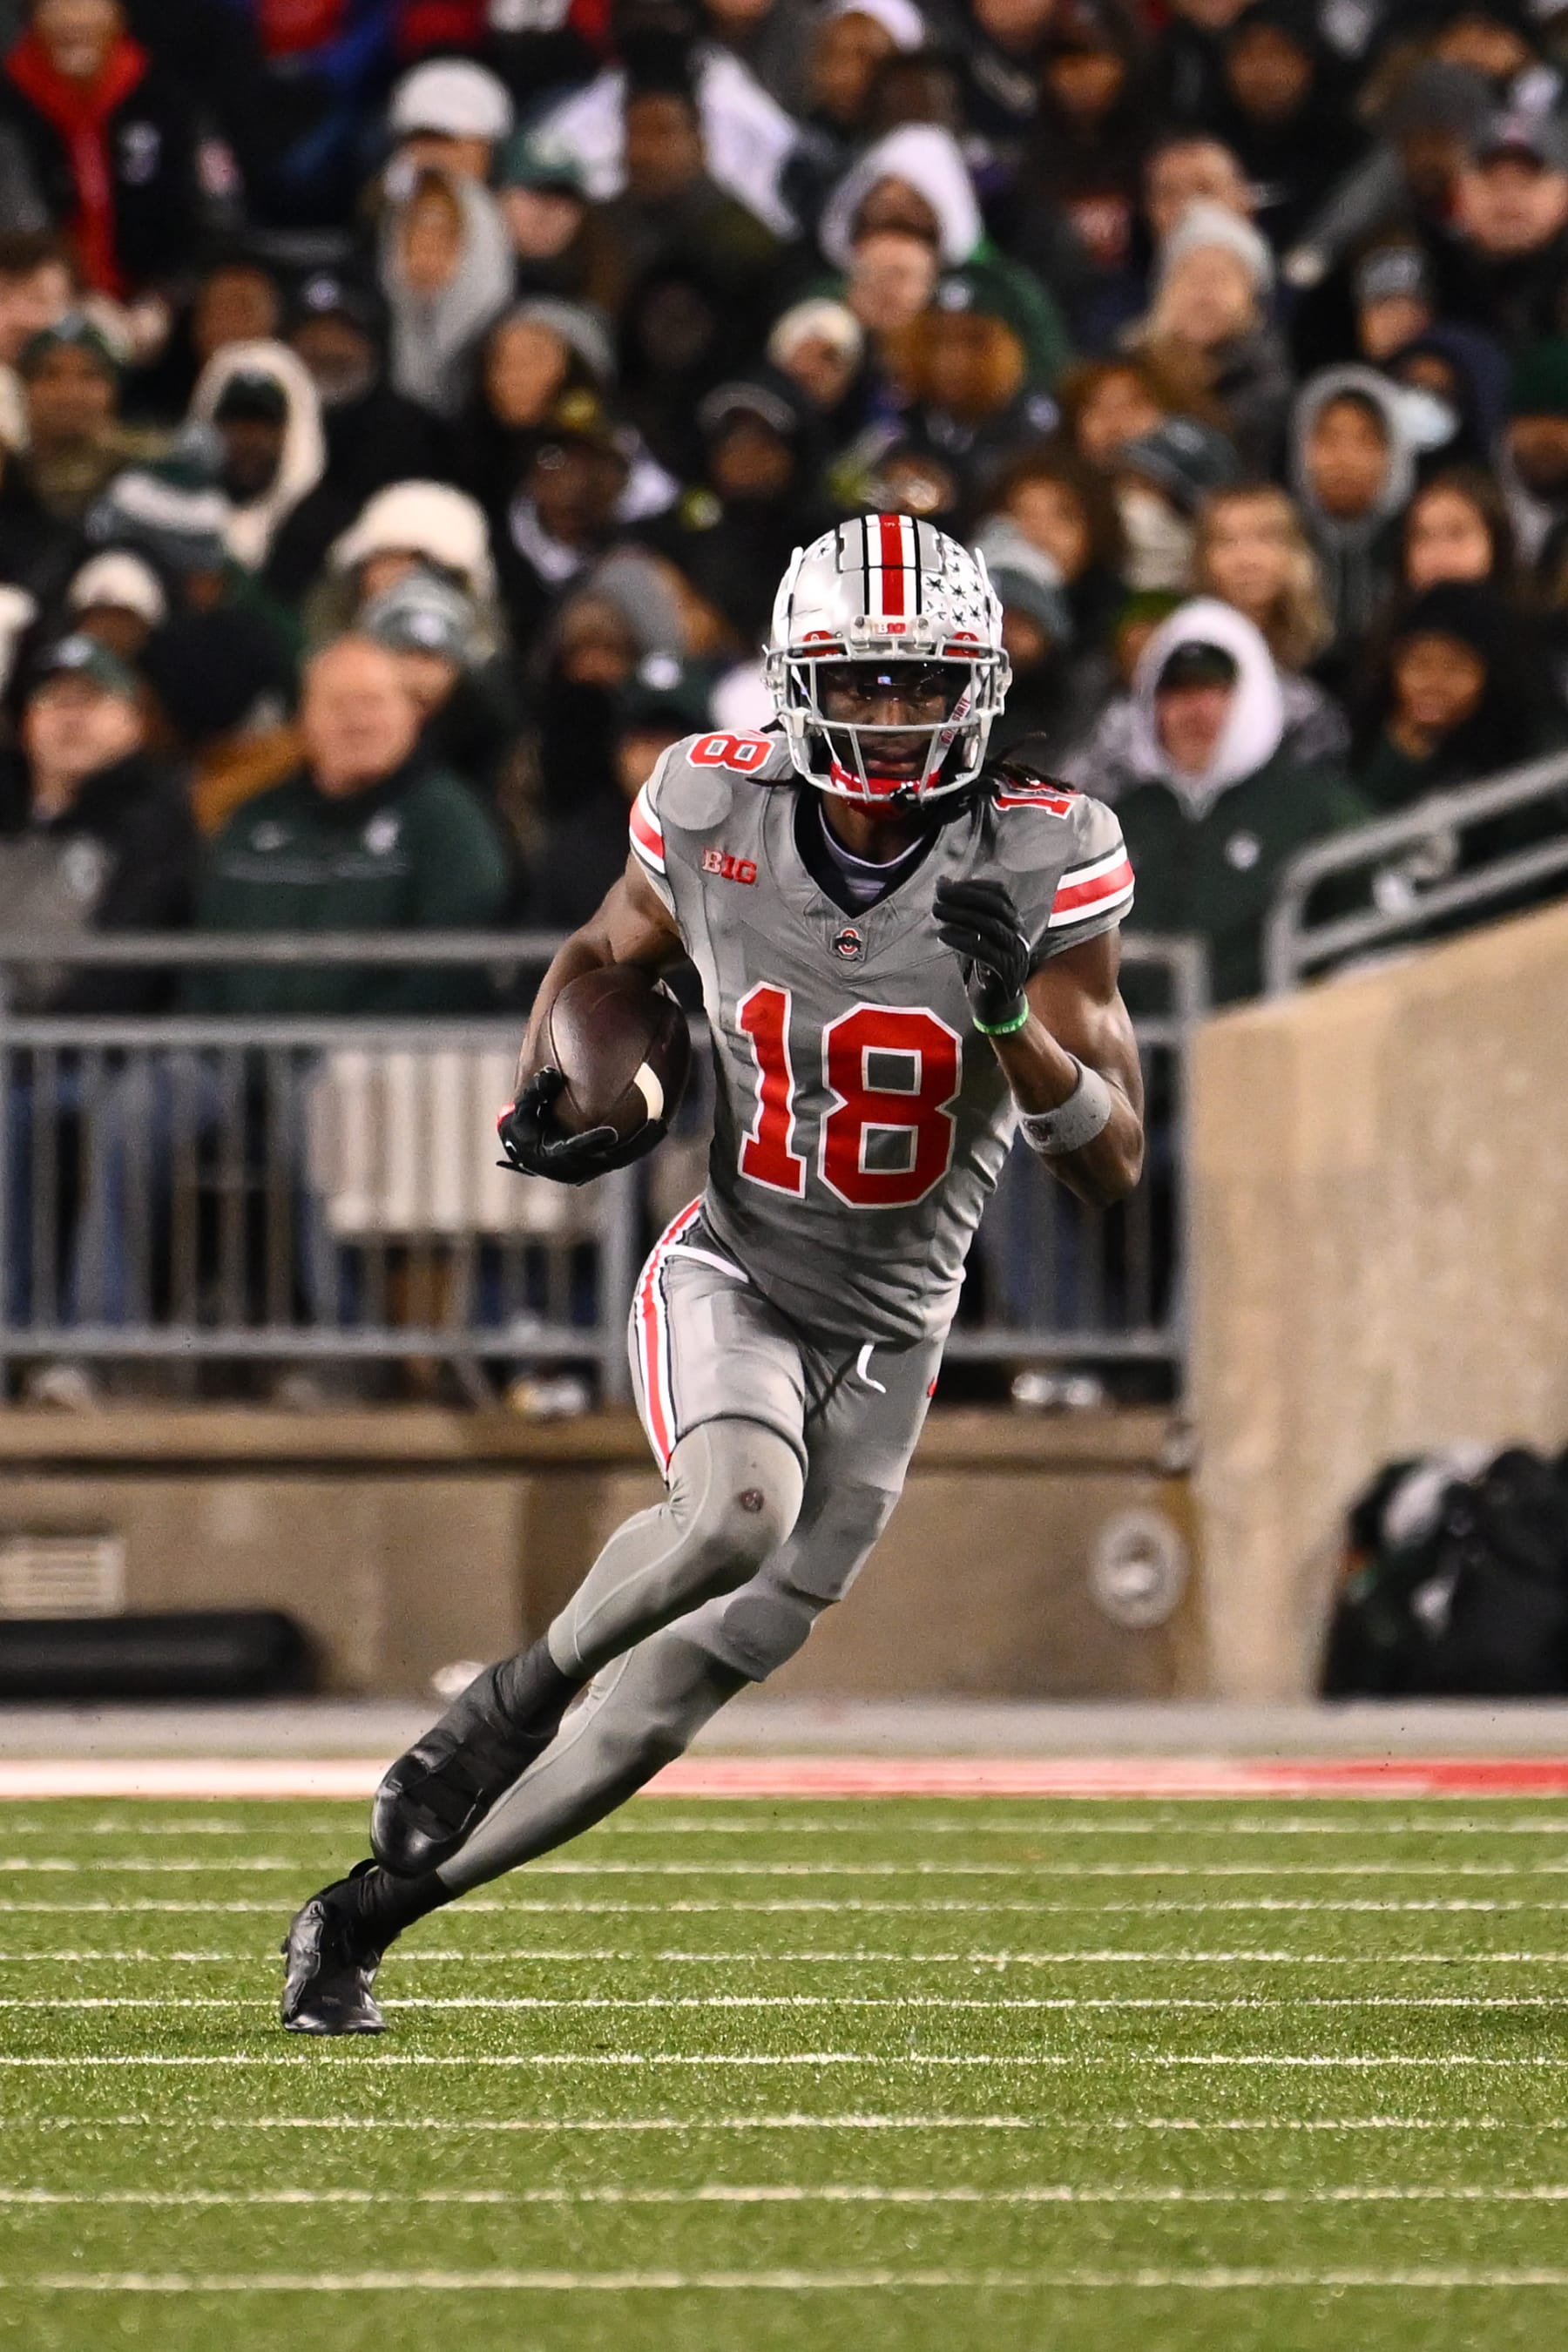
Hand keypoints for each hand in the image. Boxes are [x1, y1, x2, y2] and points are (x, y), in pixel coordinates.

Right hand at [497, 1068, 665, 1186]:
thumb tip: (552, 1073)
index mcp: (555, 1157)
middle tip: (654, 1126)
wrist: (528, 1148)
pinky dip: (640, 1141)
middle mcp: (577, 1167)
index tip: (612, 1134)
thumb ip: (535, 1093)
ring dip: (642, 1144)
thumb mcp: (522, 1109)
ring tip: (662, 1124)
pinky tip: (658, 1123)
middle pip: (611, 1158)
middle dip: (633, 1145)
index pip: (577, 1152)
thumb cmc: (523, 1126)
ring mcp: (591, 1167)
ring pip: (622, 1158)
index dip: (593, 1143)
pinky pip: (625, 1153)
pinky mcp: (601, 1162)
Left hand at [934, 877, 1030, 1031]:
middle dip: (965, 896)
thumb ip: (960, 914)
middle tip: (939, 895)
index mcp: (1013, 922)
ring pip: (990, 926)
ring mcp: (1015, 953)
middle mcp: (1019, 934)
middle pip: (995, 906)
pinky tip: (943, 935)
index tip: (946, 885)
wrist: (998, 1008)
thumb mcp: (971, 937)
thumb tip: (942, 883)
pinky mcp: (1007, 972)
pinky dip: (963, 940)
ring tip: (937, 911)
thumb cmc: (982, 970)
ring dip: (960, 915)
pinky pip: (985, 951)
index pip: (998, 894)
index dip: (972, 886)